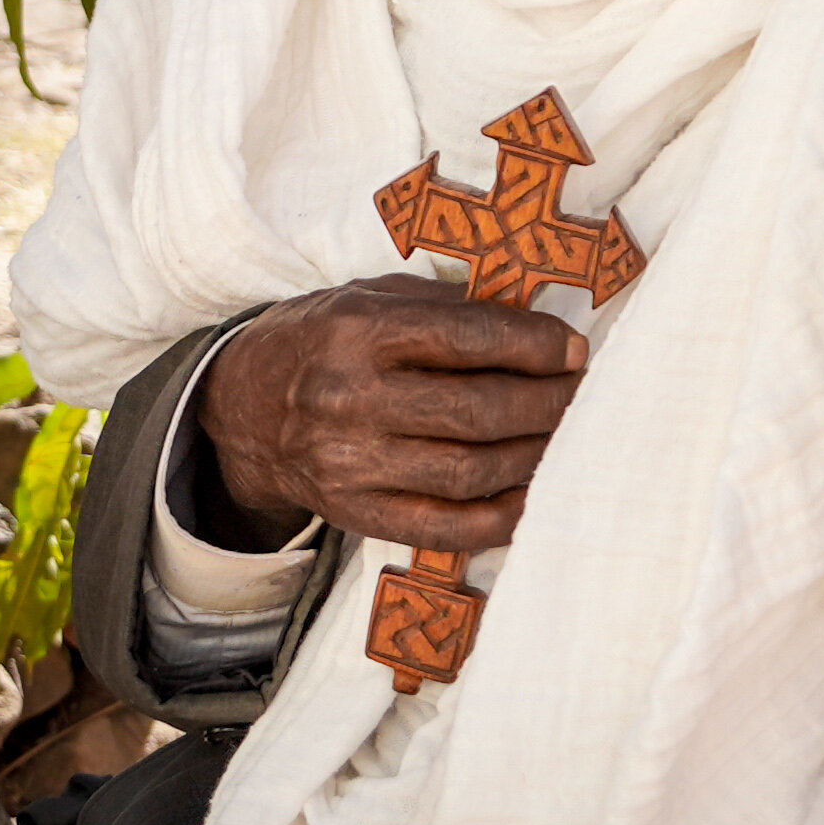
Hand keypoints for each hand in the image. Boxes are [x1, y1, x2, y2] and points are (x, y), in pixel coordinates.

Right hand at [194, 275, 586, 553]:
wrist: (241, 404)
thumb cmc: (322, 337)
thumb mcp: (370, 296)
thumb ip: (445, 308)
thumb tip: (534, 321)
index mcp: (358, 332)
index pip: (468, 339)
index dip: (535, 345)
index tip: (575, 349)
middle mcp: (351, 400)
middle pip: (475, 411)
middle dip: (546, 402)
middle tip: (582, 392)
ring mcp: (350, 464)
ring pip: (467, 471)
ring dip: (533, 455)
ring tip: (564, 434)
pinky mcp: (354, 513)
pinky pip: (441, 528)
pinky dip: (498, 518)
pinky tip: (532, 494)